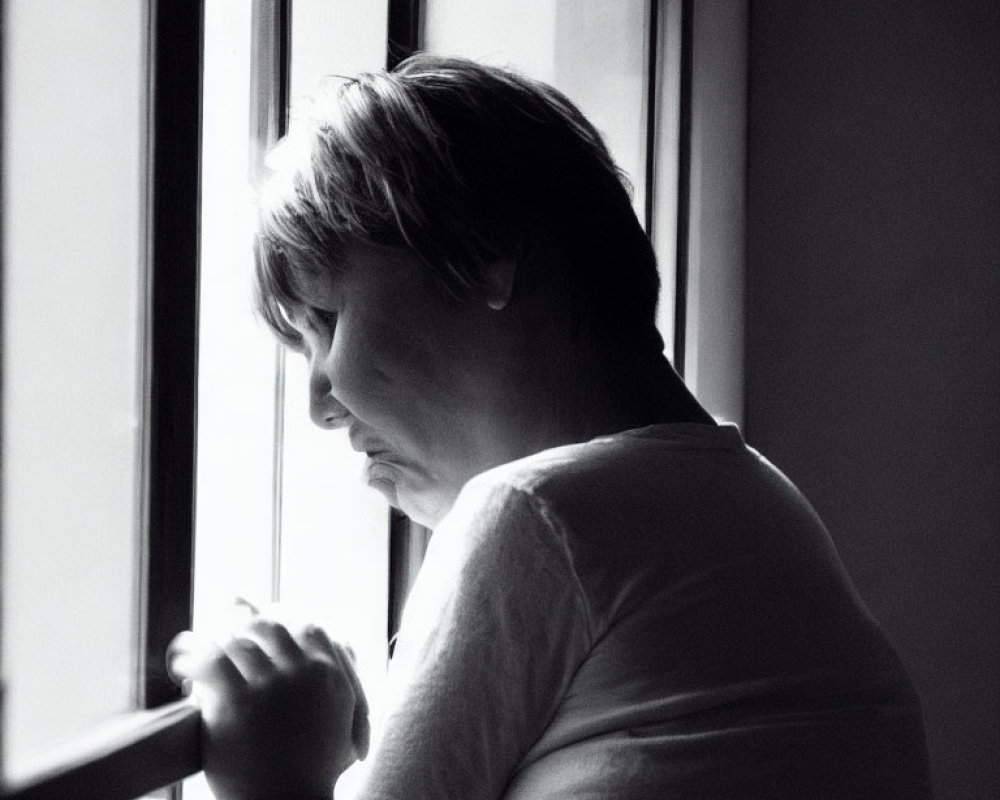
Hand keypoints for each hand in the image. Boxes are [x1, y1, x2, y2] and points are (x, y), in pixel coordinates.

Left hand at [167, 618, 369, 799]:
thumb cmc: (314, 767)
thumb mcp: (344, 715)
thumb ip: (342, 673)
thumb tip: (344, 638)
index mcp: (330, 673)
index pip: (305, 626)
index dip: (280, 621)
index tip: (257, 624)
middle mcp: (302, 672)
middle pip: (269, 627)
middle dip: (242, 625)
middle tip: (221, 630)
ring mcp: (270, 685)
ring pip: (238, 640)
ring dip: (212, 640)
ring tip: (192, 647)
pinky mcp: (236, 703)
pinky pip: (211, 660)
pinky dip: (192, 656)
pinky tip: (181, 663)